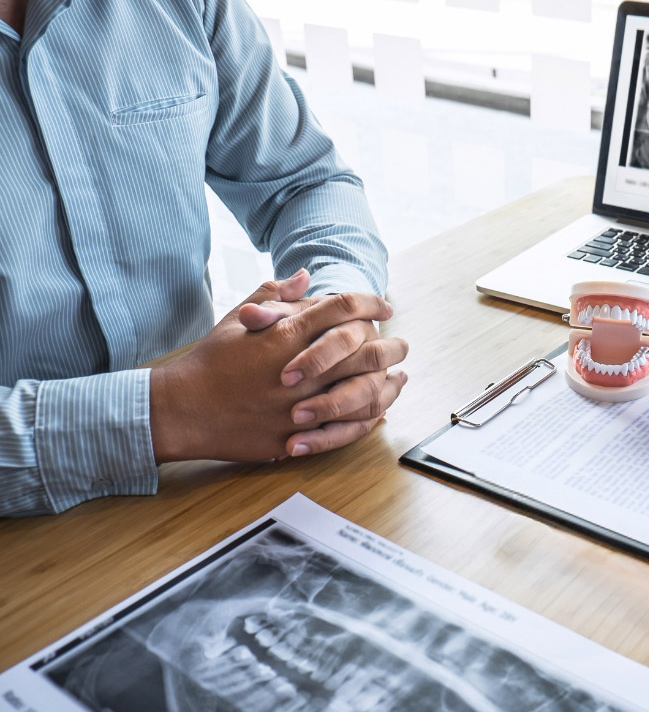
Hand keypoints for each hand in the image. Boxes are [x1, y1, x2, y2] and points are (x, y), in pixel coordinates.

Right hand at [149, 272, 402, 462]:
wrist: (182, 409)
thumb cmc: (210, 362)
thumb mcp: (238, 319)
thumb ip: (274, 294)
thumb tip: (305, 275)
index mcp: (286, 335)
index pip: (343, 309)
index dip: (370, 303)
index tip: (384, 305)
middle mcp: (300, 370)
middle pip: (364, 351)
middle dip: (391, 345)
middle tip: (402, 344)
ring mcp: (300, 406)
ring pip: (362, 393)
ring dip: (387, 384)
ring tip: (399, 377)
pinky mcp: (296, 436)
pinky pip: (345, 430)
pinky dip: (367, 420)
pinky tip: (379, 412)